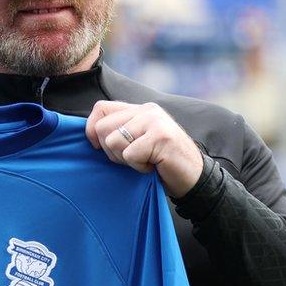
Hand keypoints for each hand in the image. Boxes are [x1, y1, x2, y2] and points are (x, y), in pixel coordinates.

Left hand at [85, 100, 202, 197]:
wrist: (194, 177)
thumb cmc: (161, 162)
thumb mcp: (138, 140)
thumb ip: (120, 131)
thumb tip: (90, 134)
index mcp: (140, 109)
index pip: (101, 108)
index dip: (92, 129)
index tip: (99, 147)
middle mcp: (147, 110)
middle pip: (102, 127)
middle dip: (110, 151)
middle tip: (132, 158)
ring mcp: (154, 121)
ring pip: (113, 141)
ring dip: (125, 160)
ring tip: (145, 161)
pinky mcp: (160, 136)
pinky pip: (129, 155)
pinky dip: (138, 167)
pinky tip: (153, 165)